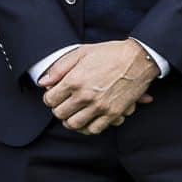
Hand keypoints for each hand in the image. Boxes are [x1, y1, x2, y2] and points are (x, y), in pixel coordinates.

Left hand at [39, 39, 156, 134]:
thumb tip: (43, 82)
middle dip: (59, 109)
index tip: (55, 95)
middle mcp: (85, 95)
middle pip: (60, 114)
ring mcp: (99, 106)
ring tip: (74, 114)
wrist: (139, 58)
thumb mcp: (82, 52)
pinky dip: (87, 127)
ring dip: (71, 120)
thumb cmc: (110, 53)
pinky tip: (88, 120)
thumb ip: (59, 67)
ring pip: (74, 124)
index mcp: (74, 80)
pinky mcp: (113, 113)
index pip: (50, 100)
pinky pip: (94, 129)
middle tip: (65, 104)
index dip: (50, 98)